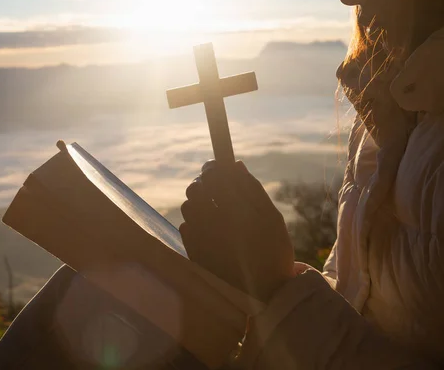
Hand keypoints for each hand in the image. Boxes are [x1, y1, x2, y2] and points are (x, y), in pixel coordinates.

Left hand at [180, 160, 294, 301]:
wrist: (264, 293)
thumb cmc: (273, 251)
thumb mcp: (272, 218)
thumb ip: (252, 189)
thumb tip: (235, 165)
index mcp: (235, 209)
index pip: (213, 176)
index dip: (213, 168)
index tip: (216, 167)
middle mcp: (213, 222)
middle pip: (195, 189)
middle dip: (203, 183)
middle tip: (214, 188)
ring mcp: (200, 238)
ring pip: (188, 207)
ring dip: (197, 202)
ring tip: (212, 210)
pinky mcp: (193, 252)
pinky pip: (186, 227)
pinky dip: (194, 223)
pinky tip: (209, 230)